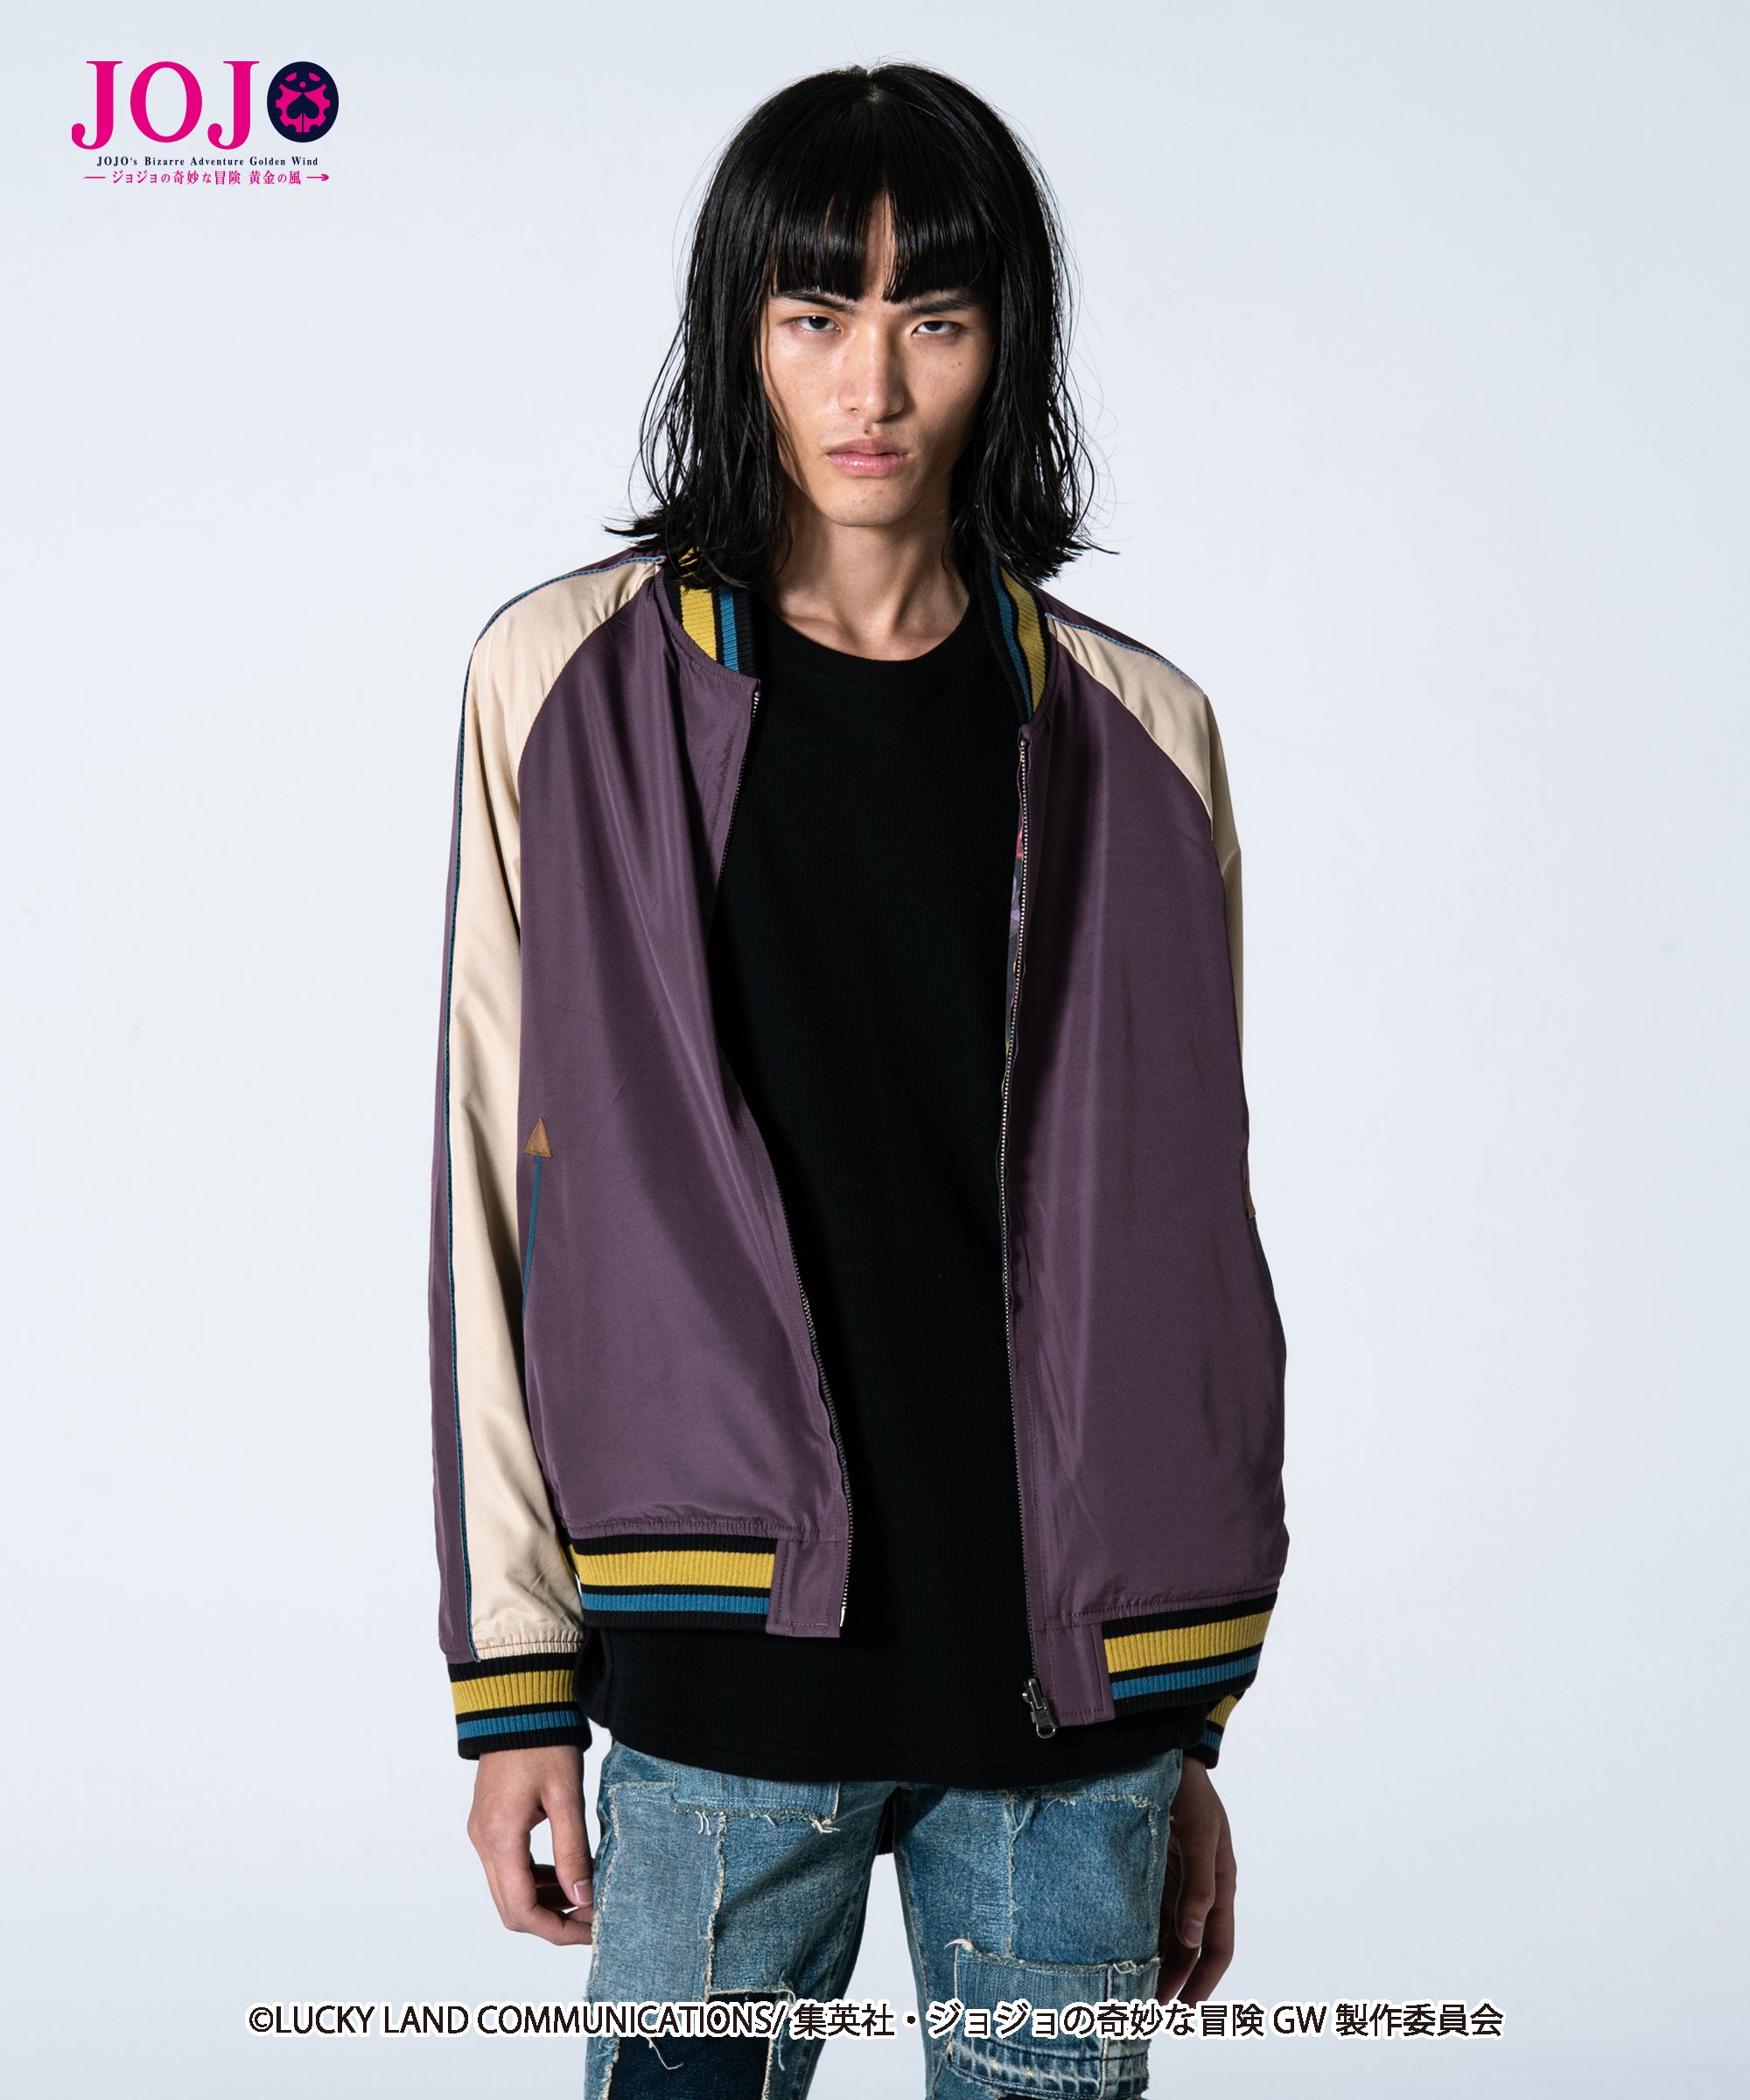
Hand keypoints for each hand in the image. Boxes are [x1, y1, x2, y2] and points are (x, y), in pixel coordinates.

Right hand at [467, 1744, 594, 1946]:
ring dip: (545, 1902)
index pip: (522, 1909)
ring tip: (585, 1898)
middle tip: (592, 1919)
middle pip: (511, 1908)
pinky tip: (565, 1874)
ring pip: (509, 1890)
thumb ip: (574, 1849)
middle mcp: (483, 1841)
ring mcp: (482, 1833)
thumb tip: (583, 1898)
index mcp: (500, 1837)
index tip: (590, 1929)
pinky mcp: (488, 1824)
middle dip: (552, 1922)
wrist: (518, 1703)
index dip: (557, 1929)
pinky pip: (508, 1868)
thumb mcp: (566, 1795)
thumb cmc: (543, 1741)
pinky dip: (536, 1880)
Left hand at [1155, 1756, 1235, 2003]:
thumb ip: (1199, 1885)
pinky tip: (1123, 1952)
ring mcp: (1176, 1879)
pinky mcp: (1153, 1868)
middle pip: (1190, 1946)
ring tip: (1132, 1989)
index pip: (1218, 1944)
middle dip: (1175, 1979)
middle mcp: (1199, 1887)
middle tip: (1147, 2009)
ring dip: (1157, 1961)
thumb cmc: (1188, 1789)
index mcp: (1220, 1882)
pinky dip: (1142, 1935)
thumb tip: (1193, 1938)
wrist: (1162, 1752)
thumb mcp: (1199, 1833)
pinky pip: (1150, 1911)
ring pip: (1169, 1933)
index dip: (1205, 1979)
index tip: (1186, 2009)